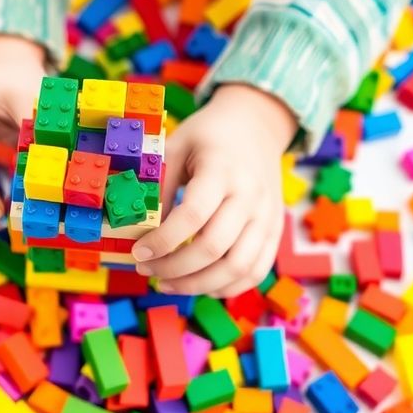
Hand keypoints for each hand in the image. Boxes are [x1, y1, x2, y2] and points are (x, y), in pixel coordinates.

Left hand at [132, 84, 297, 297]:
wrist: (256, 126)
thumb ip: (161, 188)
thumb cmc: (208, 138)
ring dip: (197, 285)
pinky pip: (255, 272)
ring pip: (237, 268)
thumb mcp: (176, 149)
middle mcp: (250, 195)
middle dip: (173, 268)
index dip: (162, 241)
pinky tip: (200, 284)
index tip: (138, 252)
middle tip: (146, 270)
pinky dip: (226, 287)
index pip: (193, 215)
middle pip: (214, 248)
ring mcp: (267, 216)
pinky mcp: (274, 231)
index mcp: (222, 170)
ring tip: (167, 283)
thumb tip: (141, 233)